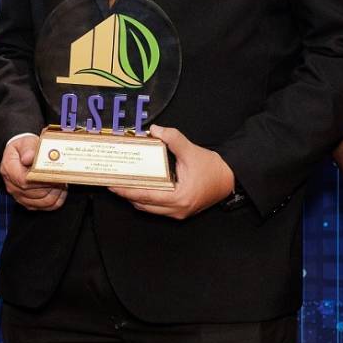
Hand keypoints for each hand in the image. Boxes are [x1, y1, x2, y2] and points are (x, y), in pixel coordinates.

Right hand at [0, 135, 66, 211]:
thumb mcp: (26, 142)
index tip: (53, 173)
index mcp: (8, 168)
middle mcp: (12, 184)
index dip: (41, 179)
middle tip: (62, 176)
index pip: (24, 180)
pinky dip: (56, 200)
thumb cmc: (24, 148)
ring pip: (42, 201)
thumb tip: (29, 158)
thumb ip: (28, 148)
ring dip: (56, 193)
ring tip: (62, 182)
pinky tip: (60, 190)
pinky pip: (45, 207)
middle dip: (52, 185)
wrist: (21, 154)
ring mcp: (19, 195)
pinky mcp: (28, 202)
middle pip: (35, 192)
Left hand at [110, 126, 234, 219]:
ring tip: (121, 185)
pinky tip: (138, 187)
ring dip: (135, 197)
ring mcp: (178, 213)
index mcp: (179, 197)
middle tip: (111, 183)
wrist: (230, 179)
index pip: (145, 195)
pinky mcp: (180, 212)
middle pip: (143, 204)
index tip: (112, 184)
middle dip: (126, 194)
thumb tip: (155, 130)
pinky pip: (157, 208)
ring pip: (149, 208)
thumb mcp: (191, 150)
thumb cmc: (212, 168)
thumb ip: (173, 138)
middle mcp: (177, 210)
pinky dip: (146, 198)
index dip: (126, 190)